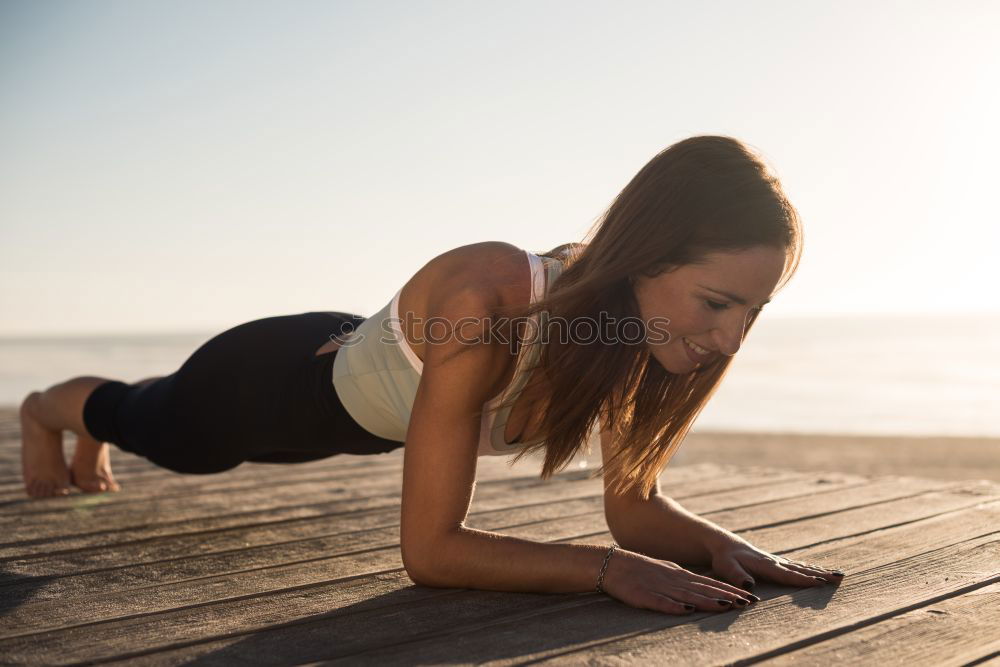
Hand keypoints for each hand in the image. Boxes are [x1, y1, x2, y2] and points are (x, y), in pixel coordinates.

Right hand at [600, 547, 759, 614]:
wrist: (612, 564)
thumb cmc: (639, 570)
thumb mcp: (666, 572)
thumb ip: (684, 582)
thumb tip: (703, 592)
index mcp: (680, 574)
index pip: (710, 583)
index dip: (730, 590)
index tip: (749, 596)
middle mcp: (674, 580)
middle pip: (704, 589)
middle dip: (727, 596)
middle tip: (748, 602)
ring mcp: (660, 587)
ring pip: (688, 595)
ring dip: (708, 601)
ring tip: (727, 606)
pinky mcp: (643, 596)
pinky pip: (660, 602)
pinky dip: (674, 606)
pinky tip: (686, 611)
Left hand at [705, 530, 844, 589]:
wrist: (721, 545)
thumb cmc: (723, 558)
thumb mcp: (725, 567)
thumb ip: (737, 576)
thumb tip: (749, 585)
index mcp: (765, 565)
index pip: (788, 575)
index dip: (805, 579)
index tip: (823, 582)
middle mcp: (774, 562)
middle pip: (801, 569)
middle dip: (821, 574)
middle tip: (840, 578)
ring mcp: (776, 562)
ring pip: (801, 567)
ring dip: (819, 571)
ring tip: (837, 575)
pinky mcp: (775, 563)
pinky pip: (796, 566)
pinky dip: (810, 568)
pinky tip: (818, 571)